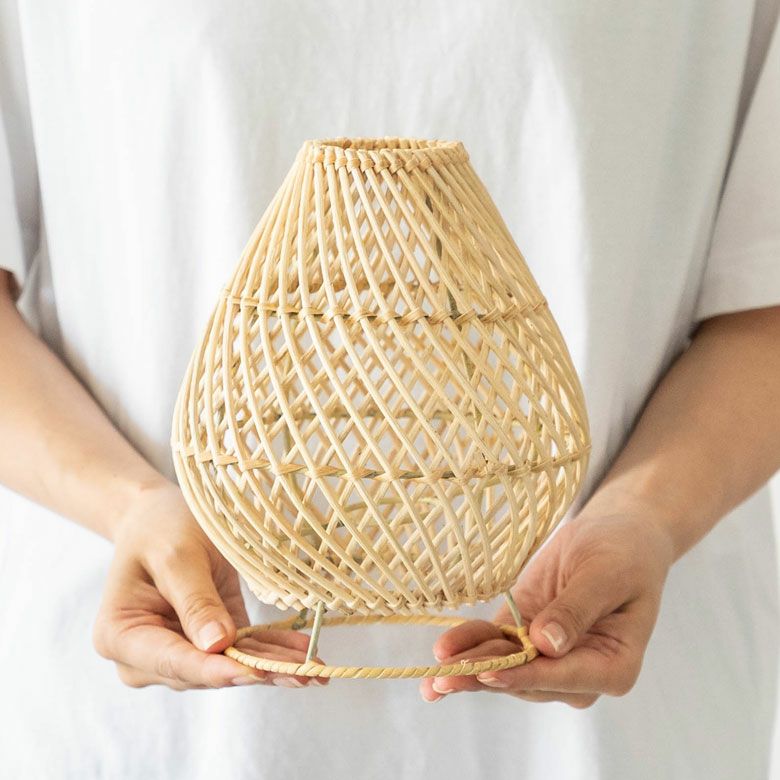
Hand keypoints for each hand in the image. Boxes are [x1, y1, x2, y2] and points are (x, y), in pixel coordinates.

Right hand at [92, 483, 327, 689]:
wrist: (159, 515)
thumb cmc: (159, 528)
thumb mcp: (176, 555)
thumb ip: (194, 601)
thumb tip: (218, 645)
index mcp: (120, 636)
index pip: (173, 660)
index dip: (215, 669)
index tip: (253, 674)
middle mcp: (145, 656)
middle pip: (204, 670)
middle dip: (255, 671)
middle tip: (304, 674)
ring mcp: (177, 651)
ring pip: (229, 666)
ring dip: (272, 667)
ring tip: (315, 670)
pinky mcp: (207, 640)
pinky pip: (241, 649)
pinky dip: (272, 652)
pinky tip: (304, 654)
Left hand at [419, 502, 674, 706]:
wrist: (616, 534)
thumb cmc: (623, 553)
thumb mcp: (605, 575)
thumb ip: (577, 610)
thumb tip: (546, 645)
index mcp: (612, 667)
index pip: (562, 677)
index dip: (524, 675)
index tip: (490, 672)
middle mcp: (578, 672)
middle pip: (525, 679)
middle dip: (485, 676)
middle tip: (445, 678)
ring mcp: (547, 655)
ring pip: (504, 666)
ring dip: (469, 668)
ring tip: (433, 676)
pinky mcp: (523, 633)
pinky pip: (494, 643)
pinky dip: (468, 647)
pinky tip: (441, 656)